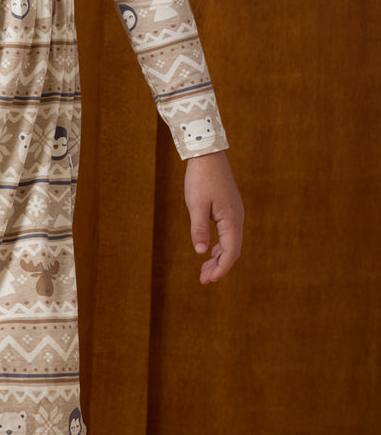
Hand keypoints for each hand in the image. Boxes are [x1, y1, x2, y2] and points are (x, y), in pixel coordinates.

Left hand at [184, 150, 243, 284]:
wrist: (208, 154)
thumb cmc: (201, 178)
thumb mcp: (196, 204)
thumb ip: (198, 228)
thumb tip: (200, 252)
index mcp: (231, 220)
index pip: (230, 252)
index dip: (221, 269)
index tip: (209, 281)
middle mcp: (237, 218)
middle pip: (232, 250)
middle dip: (219, 267)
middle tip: (204, 280)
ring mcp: (234, 213)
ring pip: (230, 242)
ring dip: (218, 257)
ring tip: (205, 270)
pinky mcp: (229, 208)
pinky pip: (227, 233)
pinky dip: (219, 245)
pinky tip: (209, 250)